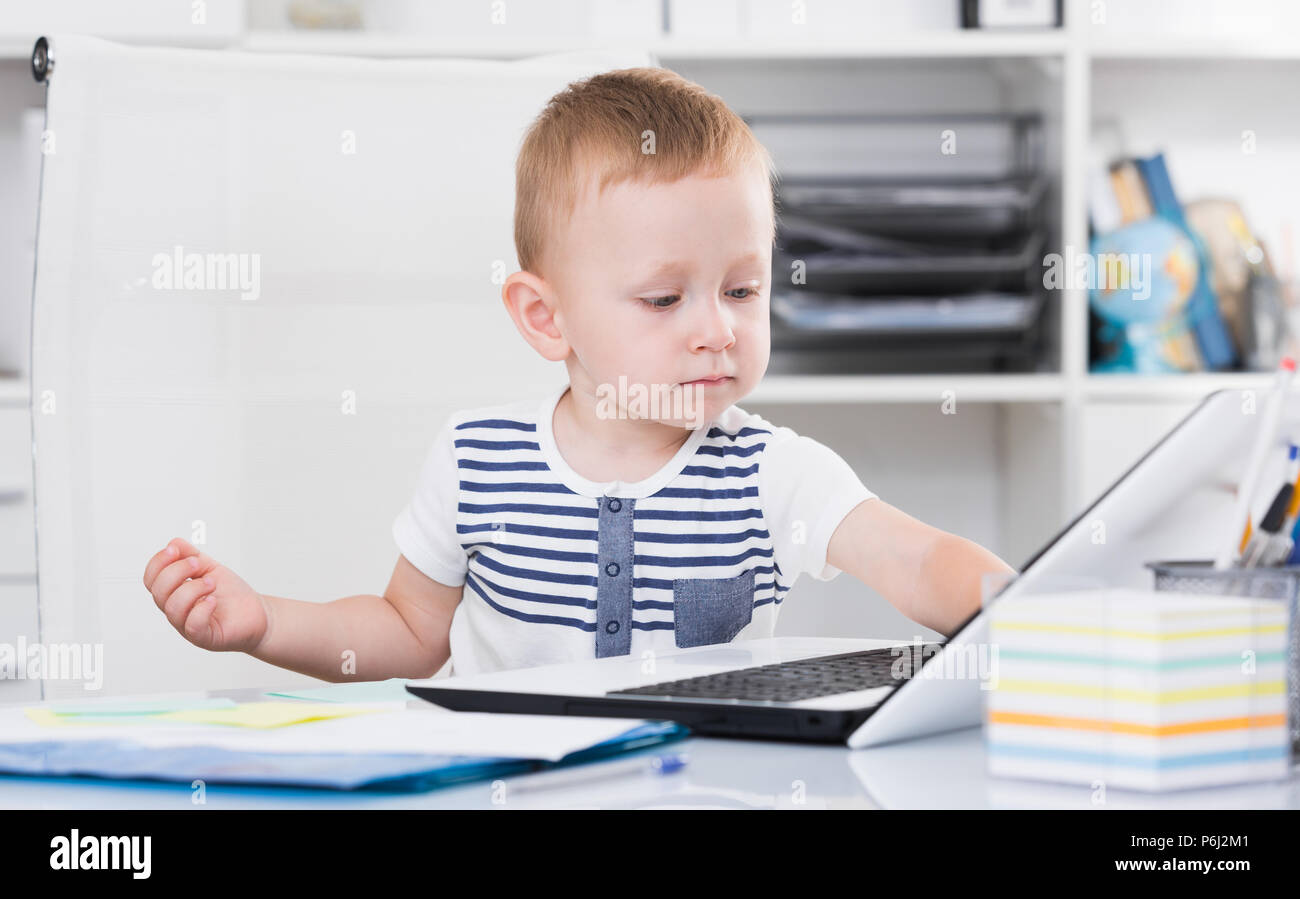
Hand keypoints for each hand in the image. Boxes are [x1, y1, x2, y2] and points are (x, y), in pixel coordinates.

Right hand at [143, 537, 269, 652]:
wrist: (257, 614)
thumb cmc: (232, 594)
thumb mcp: (210, 568)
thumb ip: (191, 555)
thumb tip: (174, 543)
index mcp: (174, 593)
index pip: (151, 580)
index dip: (157, 563)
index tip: (174, 550)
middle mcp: (177, 610)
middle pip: (158, 592)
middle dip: (177, 572)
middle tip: (198, 564)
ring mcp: (188, 625)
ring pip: (173, 608)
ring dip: (192, 589)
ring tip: (211, 582)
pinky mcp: (205, 637)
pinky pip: (192, 625)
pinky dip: (201, 609)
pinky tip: (213, 600)